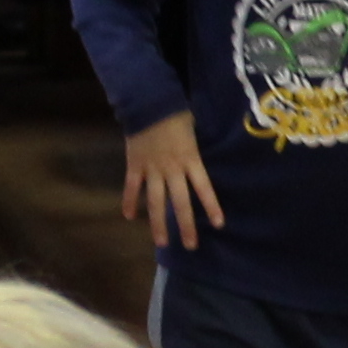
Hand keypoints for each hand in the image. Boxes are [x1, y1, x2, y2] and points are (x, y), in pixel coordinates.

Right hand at [121, 114, 228, 251]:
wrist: (148, 102)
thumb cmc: (176, 115)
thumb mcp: (194, 132)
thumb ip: (195, 153)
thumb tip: (200, 168)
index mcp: (190, 159)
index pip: (203, 187)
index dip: (211, 206)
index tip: (218, 225)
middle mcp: (172, 168)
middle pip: (180, 202)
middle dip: (186, 225)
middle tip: (191, 246)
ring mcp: (151, 169)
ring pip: (155, 201)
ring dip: (158, 223)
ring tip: (162, 242)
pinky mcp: (134, 165)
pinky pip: (131, 187)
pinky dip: (129, 201)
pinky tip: (129, 217)